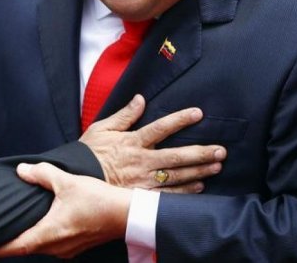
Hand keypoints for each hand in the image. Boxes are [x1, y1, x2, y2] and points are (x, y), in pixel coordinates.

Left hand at [0, 162, 130, 258]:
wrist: (128, 214)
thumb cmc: (99, 200)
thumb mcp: (67, 181)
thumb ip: (42, 174)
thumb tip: (22, 171)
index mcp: (51, 233)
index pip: (17, 247)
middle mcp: (58, 246)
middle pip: (26, 248)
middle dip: (10, 243)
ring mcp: (68, 249)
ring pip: (40, 247)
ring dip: (27, 240)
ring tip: (14, 229)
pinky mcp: (77, 245)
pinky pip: (53, 245)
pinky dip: (42, 237)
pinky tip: (42, 225)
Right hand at [80, 94, 225, 191]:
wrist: (76, 181)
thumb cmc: (88, 153)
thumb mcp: (101, 128)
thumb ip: (124, 115)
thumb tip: (141, 99)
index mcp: (132, 142)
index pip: (160, 128)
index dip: (180, 120)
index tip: (198, 113)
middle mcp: (141, 161)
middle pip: (176, 156)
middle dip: (200, 152)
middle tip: (221, 150)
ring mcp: (143, 181)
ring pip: (177, 176)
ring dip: (199, 171)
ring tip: (217, 166)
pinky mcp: (141, 196)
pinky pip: (167, 196)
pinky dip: (185, 193)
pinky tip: (200, 188)